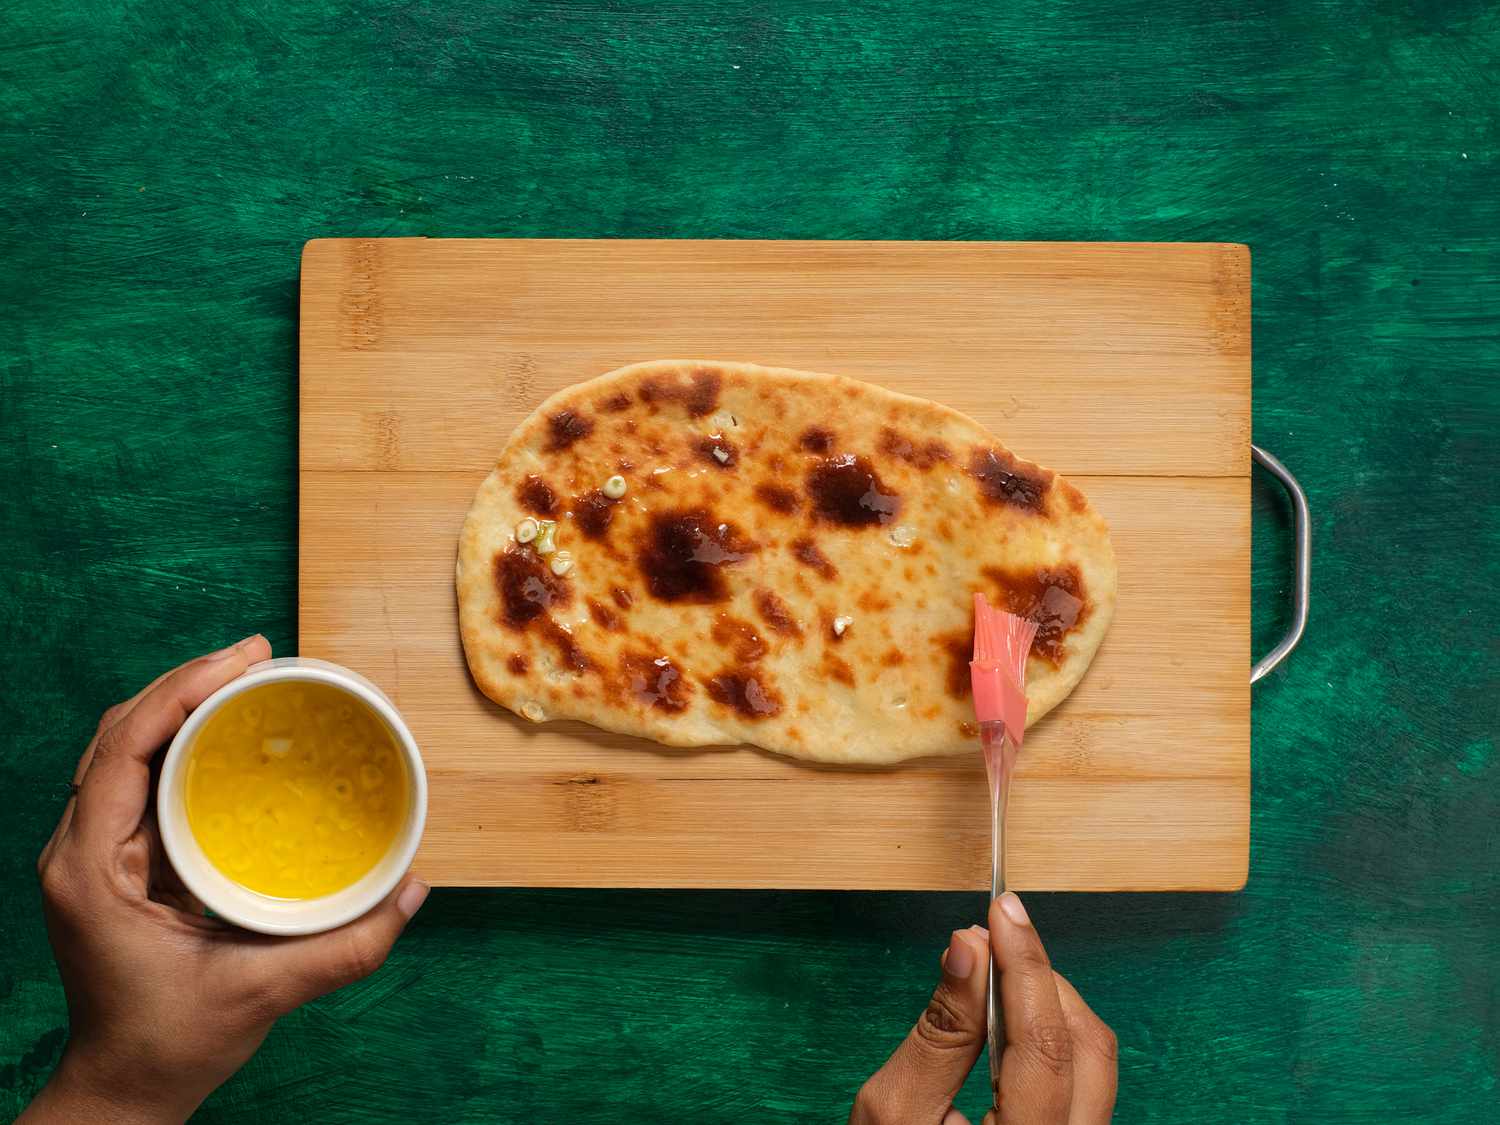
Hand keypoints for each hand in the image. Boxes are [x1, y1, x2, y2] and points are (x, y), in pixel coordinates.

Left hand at [21, 638, 430, 1124]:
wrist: (124, 1088)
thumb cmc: (168, 1045)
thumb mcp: (261, 994)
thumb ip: (344, 948)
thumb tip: (413, 889)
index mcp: (91, 868)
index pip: (123, 748)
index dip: (179, 691)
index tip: (243, 661)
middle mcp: (81, 848)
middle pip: (122, 731)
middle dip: (187, 681)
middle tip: (259, 655)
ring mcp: (94, 852)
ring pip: (127, 747)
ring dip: (181, 703)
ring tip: (247, 677)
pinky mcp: (117, 861)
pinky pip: (142, 777)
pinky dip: (181, 741)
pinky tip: (227, 732)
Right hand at [850, 892, 1116, 1124]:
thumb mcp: (894, 1112)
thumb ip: (938, 1031)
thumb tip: (968, 948)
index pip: (1044, 1043)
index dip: (1024, 963)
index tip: (1002, 911)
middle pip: (1088, 1046)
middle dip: (1041, 979)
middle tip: (992, 940)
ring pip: (1096, 1062)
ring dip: (1048, 1005)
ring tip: (994, 980)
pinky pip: (1085, 1082)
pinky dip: (1050, 1038)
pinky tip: (1008, 1023)